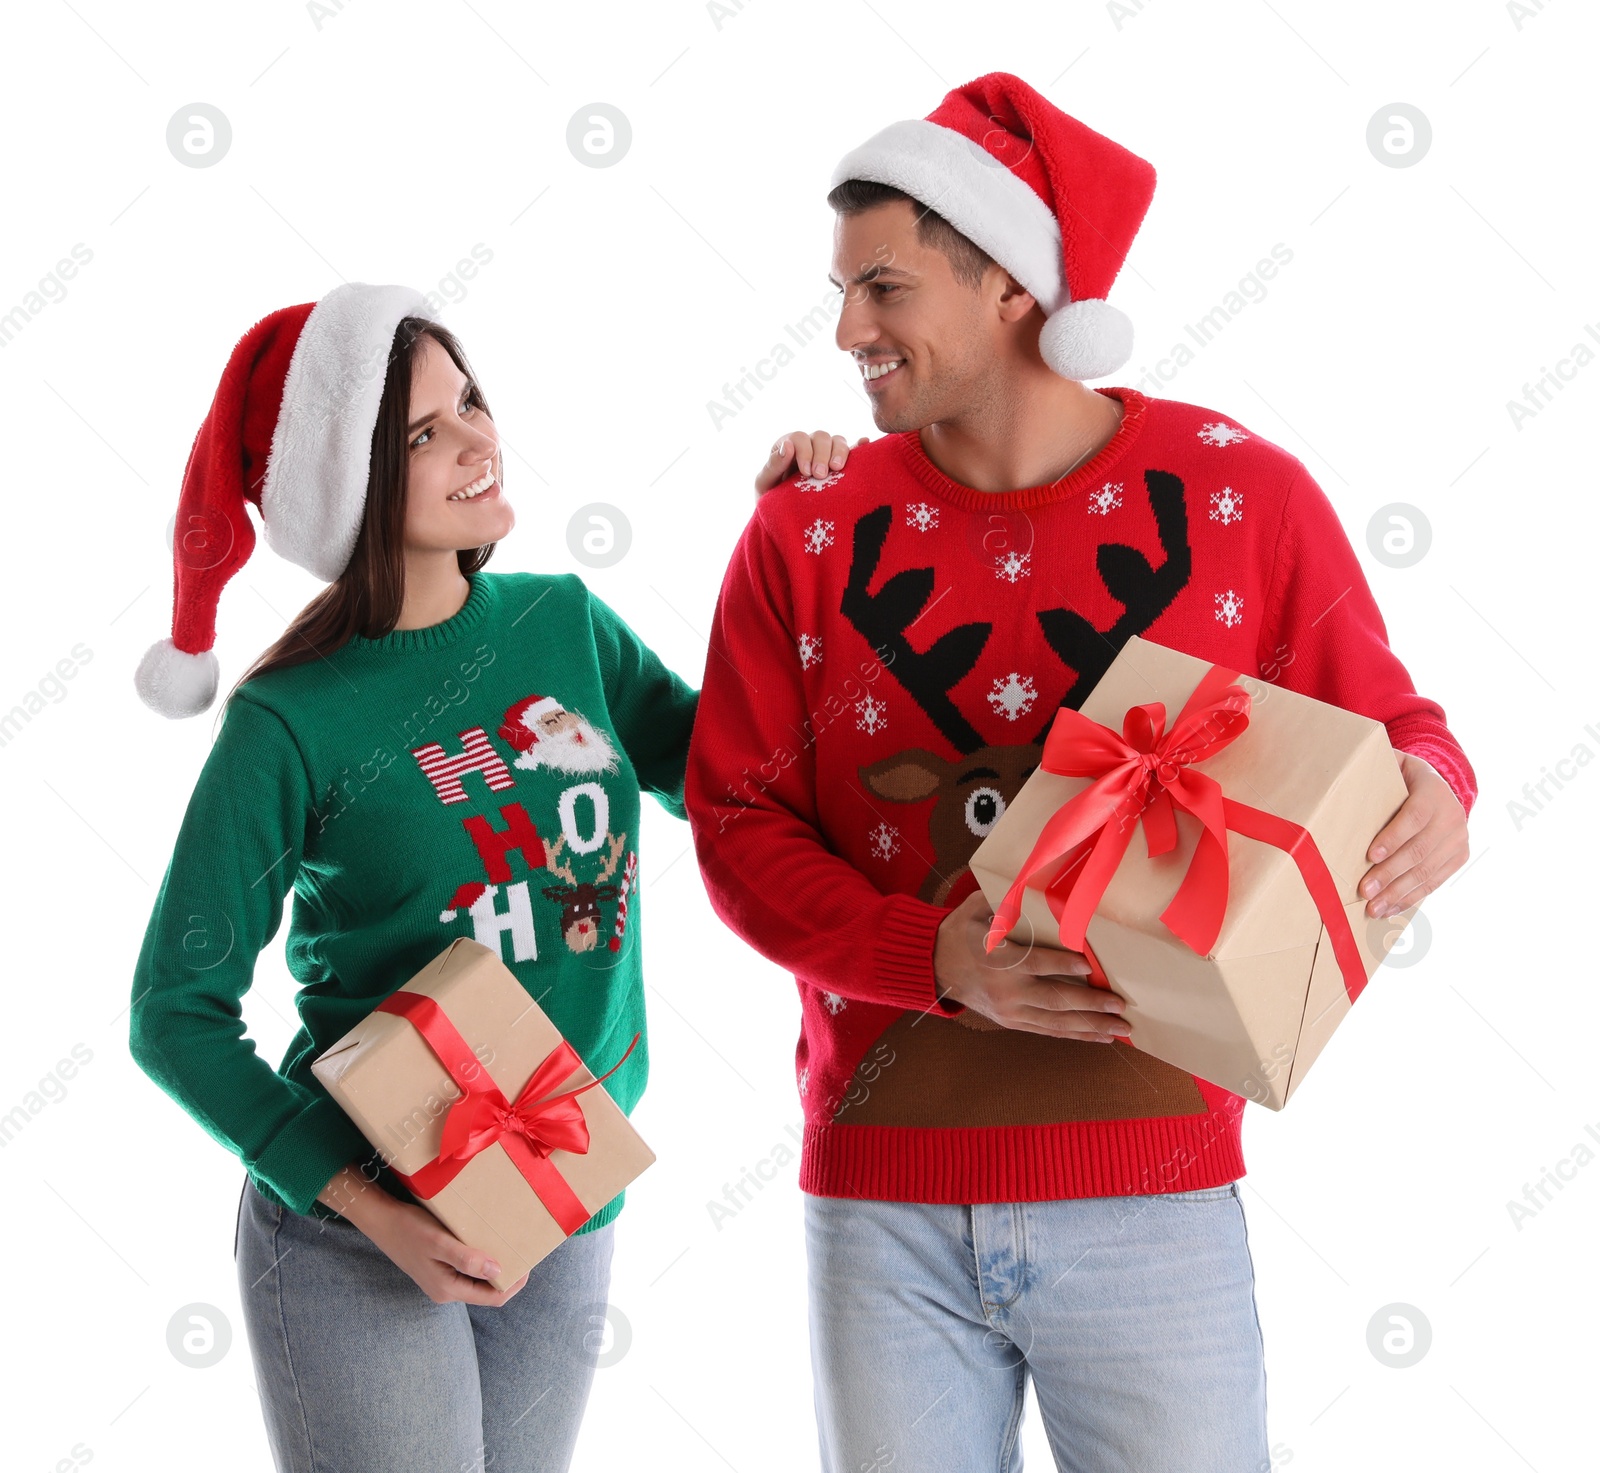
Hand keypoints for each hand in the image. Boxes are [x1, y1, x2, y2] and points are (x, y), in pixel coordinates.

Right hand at [317, 1163, 528, 1305]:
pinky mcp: (439, 1268)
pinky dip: (482, 1258)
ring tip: (511, 1244)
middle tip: (524, 1250)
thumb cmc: (409, 1229)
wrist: (381, 1221)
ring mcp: (442, 1280)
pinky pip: (468, 1269)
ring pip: (478, 1279)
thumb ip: (466, 1259)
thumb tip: (497, 1271)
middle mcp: (446, 1290)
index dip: (514, 1284)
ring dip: (495, 1265)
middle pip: (487, 1290)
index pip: (492, 1297)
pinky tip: (488, 1241)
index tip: (529, 1262)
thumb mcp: (439, 1242)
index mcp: (447, 1290)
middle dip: (508, 1274)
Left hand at [755, 430, 869, 494]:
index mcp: (789, 446)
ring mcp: (826, 454)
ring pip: (838, 441)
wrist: (784, 520)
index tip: (806, 472)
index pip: (800, 438)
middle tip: (820, 475)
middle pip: (821, 437)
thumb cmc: (771, 500)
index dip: (804, 451)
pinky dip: (859, 446)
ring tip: (837, 469)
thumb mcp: (765, 484)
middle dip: (822, 454)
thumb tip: (787, 446)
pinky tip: (864, 443)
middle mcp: (809, 446)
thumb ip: (773, 465)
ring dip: (840, 452)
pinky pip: (853, 451)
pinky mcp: (840, 465)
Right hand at [932, 890, 1130, 1040]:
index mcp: (999, 961)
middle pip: (1054, 999)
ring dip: (1089, 1026)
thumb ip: (1004, 901)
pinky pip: (1047, 1031)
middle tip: (1119, 1004)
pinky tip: (1096, 1035)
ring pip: (1055, 1022)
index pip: (1036, 964)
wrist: (934, 966)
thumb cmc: (961, 932)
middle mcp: (1007, 991)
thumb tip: (1033, 881)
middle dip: (1090, 1004)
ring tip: (1118, 1028)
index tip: (1089, 965)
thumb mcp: (976, 910)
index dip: (1063, 966)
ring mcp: (1010, 1011)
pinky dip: (1074, 1034)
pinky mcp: (1012, 1022)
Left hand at [1359, 751, 1468, 917]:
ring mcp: (1458, 838)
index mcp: (1433, 790)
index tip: (1370, 856)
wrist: (1441, 786)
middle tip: (1365, 890)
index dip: (1393, 838)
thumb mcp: (1392, 766)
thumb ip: (1371, 770)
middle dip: (1390, 873)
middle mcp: (1452, 815)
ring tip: (1374, 908)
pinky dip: (1411, 897)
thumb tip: (1340, 778)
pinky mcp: (1460, 856)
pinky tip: (1391, 908)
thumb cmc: (1402, 778)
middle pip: (1419, 850)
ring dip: (1398, 892)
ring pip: (1427, 870)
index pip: (1414, 817)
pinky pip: (1435, 881)